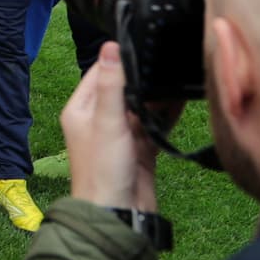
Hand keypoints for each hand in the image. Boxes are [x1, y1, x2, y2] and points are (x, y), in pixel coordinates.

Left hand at [61, 41, 160, 210]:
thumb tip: (110, 47)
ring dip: (155, 98)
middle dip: (141, 80)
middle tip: (163, 63)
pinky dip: (165, 117)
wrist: (118, 214)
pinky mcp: (139, 149)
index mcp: (80, 109)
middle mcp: (98, 120)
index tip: (138, 45)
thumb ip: (110, 85)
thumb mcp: (107, 121)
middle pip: (122, 89)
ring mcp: (120, 135)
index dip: (117, 61)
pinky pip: (153, 126)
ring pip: (140, 108)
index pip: (98, 74)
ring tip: (174, 82)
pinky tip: (179, 104)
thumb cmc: (102, 170)